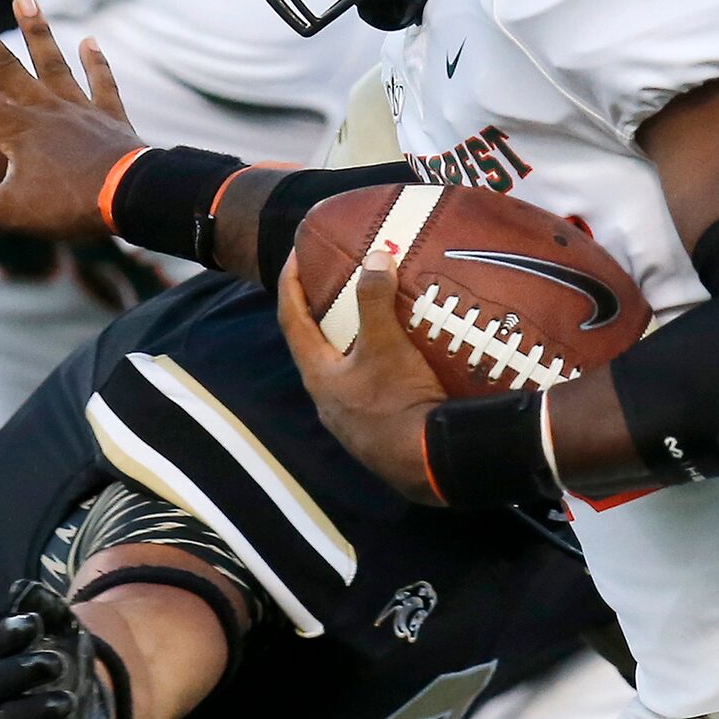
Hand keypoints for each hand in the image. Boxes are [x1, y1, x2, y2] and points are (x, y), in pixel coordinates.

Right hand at [0, 0, 142, 241]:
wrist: (134, 199)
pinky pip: (101, 84)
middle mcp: (43, 110)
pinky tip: (91, 41)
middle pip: (3, 63)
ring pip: (52, 63)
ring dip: (38, 31)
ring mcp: (78, 110)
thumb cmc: (70, 208)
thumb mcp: (9, 214)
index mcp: (15, 130)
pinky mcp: (109, 118)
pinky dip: (96, 63)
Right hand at [0, 581, 121, 718]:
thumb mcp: (64, 630)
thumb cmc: (65, 658)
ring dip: (36, 710)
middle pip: (3, 681)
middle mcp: (4, 692)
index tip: (33, 622)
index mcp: (8, 657)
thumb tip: (23, 587)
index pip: (1, 644)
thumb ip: (47, 609)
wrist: (84, 703)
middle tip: (57, 662)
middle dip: (26, 671)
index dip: (13, 633)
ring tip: (67, 701)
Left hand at [277, 250, 446, 503]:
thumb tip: (375, 257)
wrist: (427, 463)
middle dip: (324, 311)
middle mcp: (327, 398)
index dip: (291, 284)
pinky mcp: (374, 429)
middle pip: (315, 344)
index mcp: (318, 375)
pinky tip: (399, 357)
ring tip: (372, 315)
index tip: (296, 255)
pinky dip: (376, 363)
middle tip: (337, 281)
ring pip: (344, 368)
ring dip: (352, 340)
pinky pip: (368, 385)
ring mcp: (349, 418)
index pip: (292, 320)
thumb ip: (375, 300)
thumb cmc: (397, 402)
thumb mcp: (386, 345)